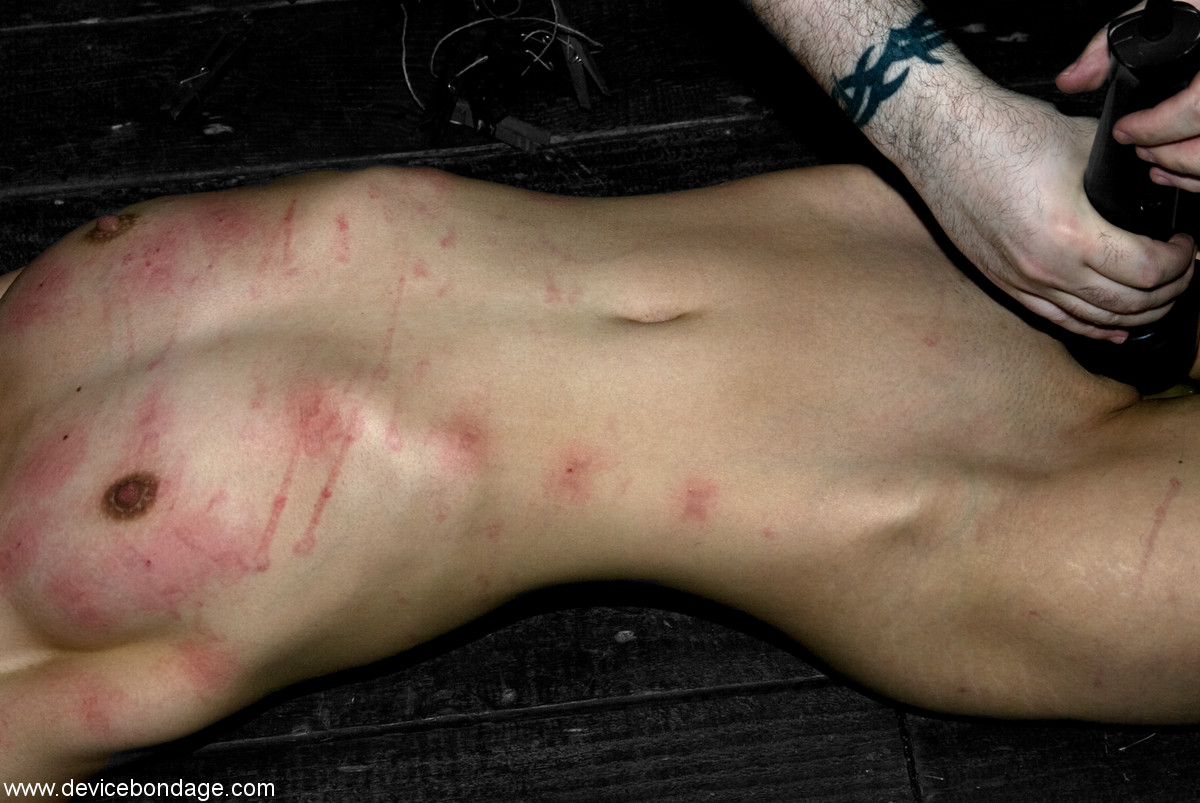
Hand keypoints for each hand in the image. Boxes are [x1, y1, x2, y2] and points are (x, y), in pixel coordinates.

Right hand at [909, 91, 1193, 340]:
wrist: (940, 139)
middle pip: (1127, 305)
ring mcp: (1022, 280)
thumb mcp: (1081, 142)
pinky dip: (1092, 328)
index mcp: (1072, 234)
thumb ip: (1121, 174)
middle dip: (1168, 291)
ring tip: (1157, 296)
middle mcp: (1046, 268)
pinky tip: (1114, 329)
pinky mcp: (1002, 282)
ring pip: (1094, 320)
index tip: (1185, 244)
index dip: (1179, 262)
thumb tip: (1153, 185)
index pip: (1147, 272)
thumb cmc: (1001, 133)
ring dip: (1135, 315)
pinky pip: (1055, 319)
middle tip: (1181, 271)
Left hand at [1058, 1, 1199, 191]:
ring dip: (1186, 172)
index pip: (1196, 110)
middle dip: (1167, 154)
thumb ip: (1113, 43)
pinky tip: (1182, 171)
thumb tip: (1073, 80)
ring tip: (1156, 164)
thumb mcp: (1166, 8)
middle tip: (1140, 149)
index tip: (1125, 131)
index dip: (1154, 129)